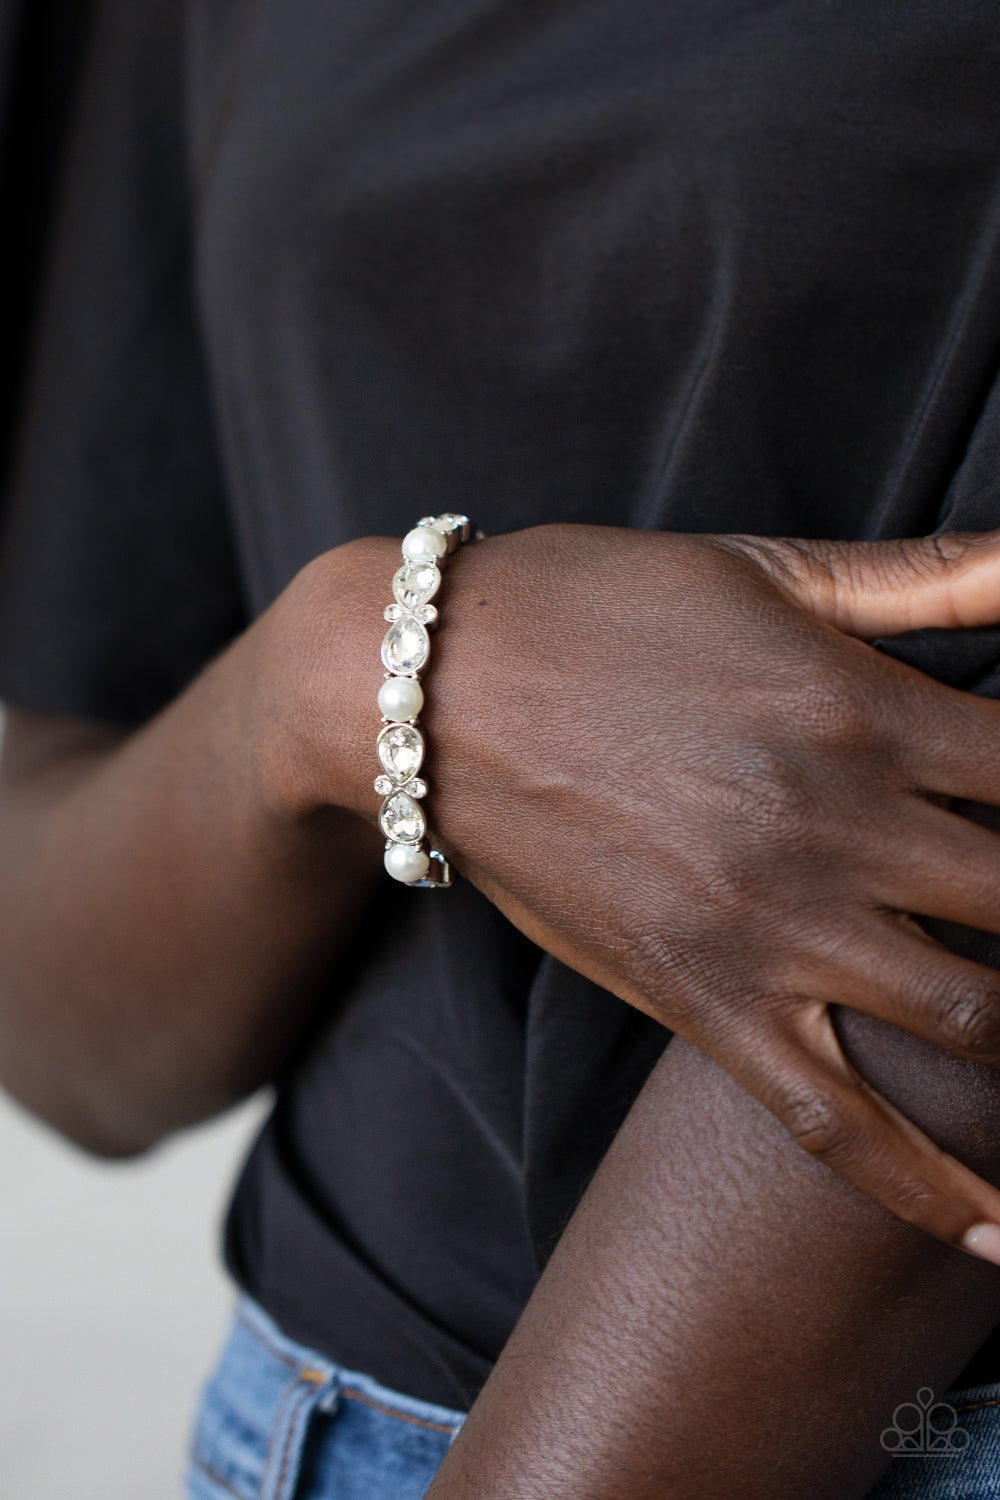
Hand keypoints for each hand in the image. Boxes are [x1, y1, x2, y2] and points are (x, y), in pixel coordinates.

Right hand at [405, 523, 999, 1259]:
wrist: (427, 687)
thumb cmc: (597, 608)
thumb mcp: (768, 568)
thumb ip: (930, 573)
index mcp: (867, 708)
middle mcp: (837, 828)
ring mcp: (770, 928)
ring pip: (973, 1022)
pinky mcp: (700, 1002)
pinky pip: (835, 1125)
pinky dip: (929, 1191)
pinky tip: (999, 1235)